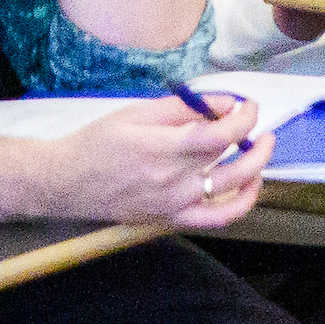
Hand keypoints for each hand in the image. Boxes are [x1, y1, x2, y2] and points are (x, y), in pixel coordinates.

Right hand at [31, 100, 276, 229]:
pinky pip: (217, 219)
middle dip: (254, 139)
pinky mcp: (170, 220)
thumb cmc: (97, 142)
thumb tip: (226, 103)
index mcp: (163, 149)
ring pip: (233, 191)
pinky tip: (248, 186)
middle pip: (231, 160)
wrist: (64, 182)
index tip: (248, 106)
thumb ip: (184, 108)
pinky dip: (240, 204)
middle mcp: (173, 181)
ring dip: (256, 168)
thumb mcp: (137, 113)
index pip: (223, 135)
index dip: (245, 118)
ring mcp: (174, 205)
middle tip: (256, 124)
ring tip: (260, 149)